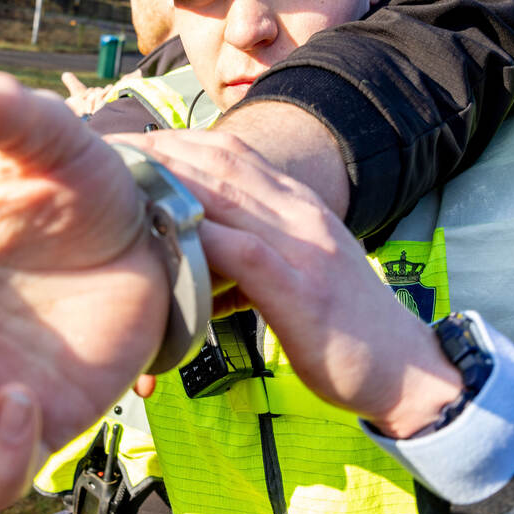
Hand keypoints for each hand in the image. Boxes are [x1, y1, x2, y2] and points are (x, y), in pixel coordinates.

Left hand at [124, 129, 461, 437]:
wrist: (409, 373)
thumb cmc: (344, 330)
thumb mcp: (298, 274)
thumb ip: (253, 254)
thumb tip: (196, 252)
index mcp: (298, 206)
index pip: (229, 151)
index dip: (174, 140)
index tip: (128, 144)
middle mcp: (300, 213)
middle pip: (218, 161)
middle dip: (157, 150)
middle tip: (104, 153)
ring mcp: (304, 247)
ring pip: (226, 192)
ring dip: (167, 180)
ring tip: (116, 181)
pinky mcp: (303, 290)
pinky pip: (244, 253)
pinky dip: (200, 238)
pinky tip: (162, 235)